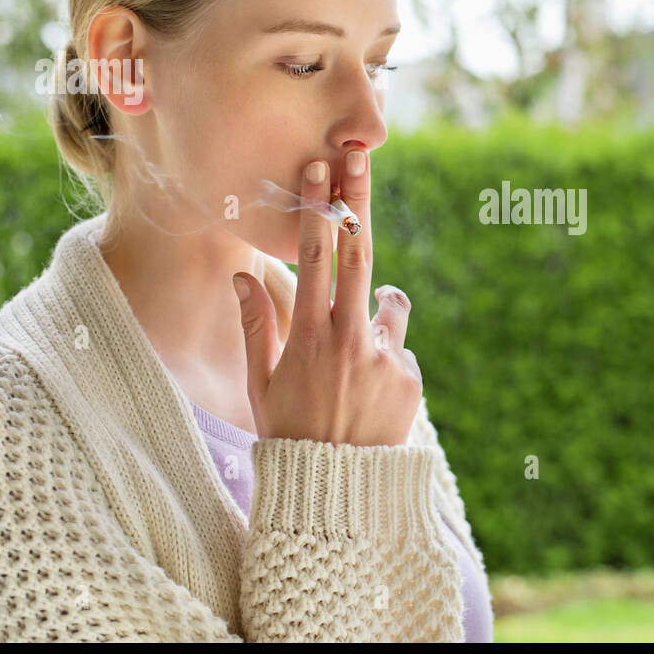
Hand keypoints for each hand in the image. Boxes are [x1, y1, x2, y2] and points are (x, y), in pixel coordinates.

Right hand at [231, 149, 422, 445]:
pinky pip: (400, 350)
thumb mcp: (260, 385)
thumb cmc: (289, 433)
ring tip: (357, 350)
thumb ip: (255, 325)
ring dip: (378, 308)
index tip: (322, 169)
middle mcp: (349, 340)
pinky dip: (386, 360)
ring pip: (389, 304)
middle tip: (359, 161)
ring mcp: (385, 358)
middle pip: (360, 254)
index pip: (315, 259)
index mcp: (307, 337)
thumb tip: (241, 273)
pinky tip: (368, 395)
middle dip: (358, 203)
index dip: (320, 209)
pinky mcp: (412, 379)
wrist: (336, 492)